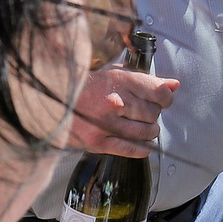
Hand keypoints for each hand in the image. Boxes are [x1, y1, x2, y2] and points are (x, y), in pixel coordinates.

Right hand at [63, 64, 178, 155]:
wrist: (48, 98)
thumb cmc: (84, 85)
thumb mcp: (113, 73)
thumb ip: (145, 79)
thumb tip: (174, 85)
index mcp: (119, 81)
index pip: (160, 92)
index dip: (165, 98)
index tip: (162, 100)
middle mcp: (115, 102)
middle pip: (153, 113)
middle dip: (153, 114)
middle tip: (145, 113)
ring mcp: (105, 124)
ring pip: (146, 132)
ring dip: (149, 131)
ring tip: (143, 127)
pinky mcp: (97, 141)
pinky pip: (131, 149)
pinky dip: (142, 148)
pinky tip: (143, 144)